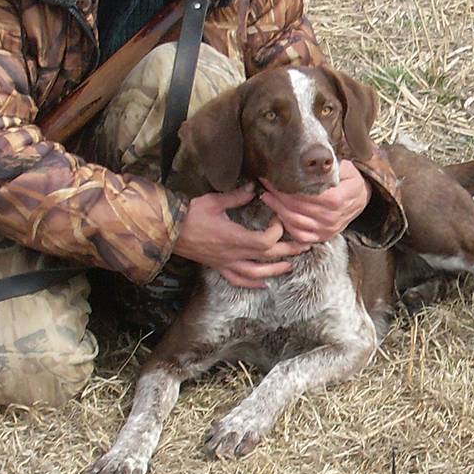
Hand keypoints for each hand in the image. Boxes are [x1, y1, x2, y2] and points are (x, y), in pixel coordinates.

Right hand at [174, 182, 308, 288]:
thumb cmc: (190, 215)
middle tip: (304, 245)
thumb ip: (237, 197)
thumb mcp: (215, 201)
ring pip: (256, 273)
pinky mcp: (218, 267)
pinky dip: (253, 284)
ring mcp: (226, 263)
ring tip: (290, 265)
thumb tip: (254, 188)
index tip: (280, 218)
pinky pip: (238, 280)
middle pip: (267, 257)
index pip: (266, 241)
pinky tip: (264, 284)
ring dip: (275, 270)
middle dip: (288, 251)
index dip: (278, 231)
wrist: (168, 231)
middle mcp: (233, 254)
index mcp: (235, 237)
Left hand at [262, 160, 369, 244]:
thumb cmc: (351, 182)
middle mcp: (330, 217)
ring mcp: (326, 229)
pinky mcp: (322, 236)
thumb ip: (331, 165)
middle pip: (295, 207)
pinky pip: (300, 235)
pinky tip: (279, 214)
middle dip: (277, 194)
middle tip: (266, 184)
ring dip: (277, 209)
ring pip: (294, 221)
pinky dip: (287, 226)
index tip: (272, 176)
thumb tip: (315, 161)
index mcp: (335, 199)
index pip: (303, 194)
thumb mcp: (347, 168)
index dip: (285, 186)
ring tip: (267, 196)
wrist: (361, 200)